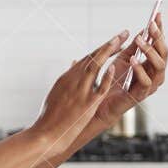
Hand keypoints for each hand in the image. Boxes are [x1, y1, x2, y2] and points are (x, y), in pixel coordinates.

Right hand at [31, 30, 130, 149]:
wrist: (45, 134)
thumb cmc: (49, 118)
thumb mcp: (56, 94)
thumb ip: (66, 81)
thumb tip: (72, 66)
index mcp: (66, 78)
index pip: (86, 59)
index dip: (101, 49)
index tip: (113, 41)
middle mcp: (72, 80)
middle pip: (92, 57)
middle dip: (109, 44)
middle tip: (123, 33)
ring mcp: (80, 91)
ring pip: (95, 66)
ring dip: (109, 51)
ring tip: (121, 41)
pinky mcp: (86, 104)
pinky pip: (99, 88)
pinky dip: (106, 77)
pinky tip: (114, 67)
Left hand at [92, 10, 167, 130]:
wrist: (98, 103)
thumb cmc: (111, 80)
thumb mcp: (123, 59)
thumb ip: (133, 46)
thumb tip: (143, 29)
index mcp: (151, 64)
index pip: (159, 44)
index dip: (159, 30)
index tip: (158, 14)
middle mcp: (155, 75)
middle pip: (164, 54)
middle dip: (158, 38)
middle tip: (150, 26)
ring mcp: (149, 86)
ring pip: (160, 67)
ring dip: (150, 52)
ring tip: (140, 41)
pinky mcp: (139, 96)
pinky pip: (146, 83)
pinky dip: (140, 71)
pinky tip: (132, 60)